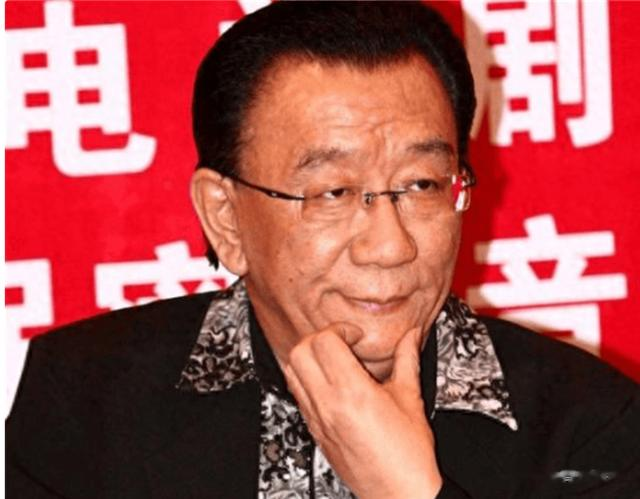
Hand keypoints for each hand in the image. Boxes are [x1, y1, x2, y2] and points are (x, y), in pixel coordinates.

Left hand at [283, 323, 441, 498]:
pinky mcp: (314, 431)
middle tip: (342, 343)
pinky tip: (330, 383)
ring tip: (333, 360)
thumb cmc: (408, 455)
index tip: (356, 335)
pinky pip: (297, 395)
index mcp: (352, 392)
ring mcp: (317, 419)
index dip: (340, 329)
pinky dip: (306, 380)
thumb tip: (411, 337)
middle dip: (320, 339)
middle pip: (300, 352)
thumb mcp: (410, 398)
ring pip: (291, 372)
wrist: (399, 494)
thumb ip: (408, 360)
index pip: (324, 342)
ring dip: (308, 358)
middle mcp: (327, 404)